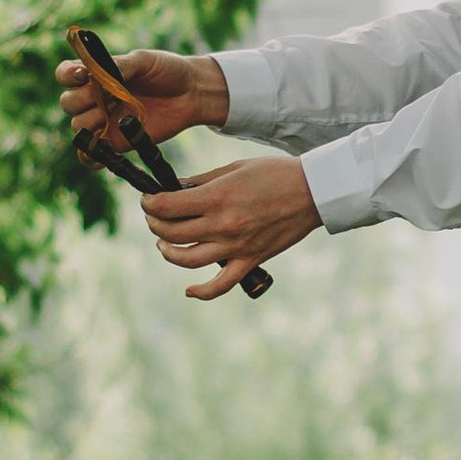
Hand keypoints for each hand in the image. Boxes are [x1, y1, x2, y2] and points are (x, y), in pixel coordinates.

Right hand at [54, 45, 228, 147]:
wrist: (191, 94)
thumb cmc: (167, 71)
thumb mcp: (145, 60)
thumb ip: (122, 65)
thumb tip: (100, 72)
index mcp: (95, 73)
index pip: (65, 74)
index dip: (67, 75)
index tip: (82, 74)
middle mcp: (94, 98)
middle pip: (67, 103)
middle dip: (82, 100)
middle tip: (109, 97)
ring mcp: (103, 121)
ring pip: (78, 127)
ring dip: (91, 122)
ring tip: (116, 114)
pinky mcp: (115, 142)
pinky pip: (92, 155)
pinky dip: (91, 155)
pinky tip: (102, 148)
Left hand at [142, 152, 321, 299]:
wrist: (313, 191)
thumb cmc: (275, 173)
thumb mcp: (234, 167)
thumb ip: (203, 180)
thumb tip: (176, 187)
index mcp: (217, 197)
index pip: (166, 206)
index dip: (149, 203)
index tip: (147, 200)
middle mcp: (223, 224)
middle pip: (171, 232)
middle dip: (154, 223)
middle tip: (154, 216)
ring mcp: (236, 246)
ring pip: (186, 259)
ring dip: (167, 252)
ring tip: (164, 243)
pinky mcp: (250, 260)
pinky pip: (220, 285)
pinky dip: (201, 292)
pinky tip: (189, 290)